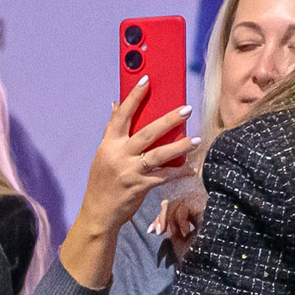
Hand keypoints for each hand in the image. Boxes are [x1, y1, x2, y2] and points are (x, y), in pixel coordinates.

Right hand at [74, 80, 196, 240]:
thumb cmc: (102, 183)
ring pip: (158, 155)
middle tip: (186, 109)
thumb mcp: (103, 156)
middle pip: (147, 133)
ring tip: (195, 140)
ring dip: (179, 147)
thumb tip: (115, 105)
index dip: (133, 97)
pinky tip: (191, 168)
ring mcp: (129, 172)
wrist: (98, 214)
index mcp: (108, 145)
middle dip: (168, 120)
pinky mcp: (139, 187)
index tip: (147, 79)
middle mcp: (118, 156)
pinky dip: (178, 172)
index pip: (121, 116)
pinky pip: (163, 177)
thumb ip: (112, 132)